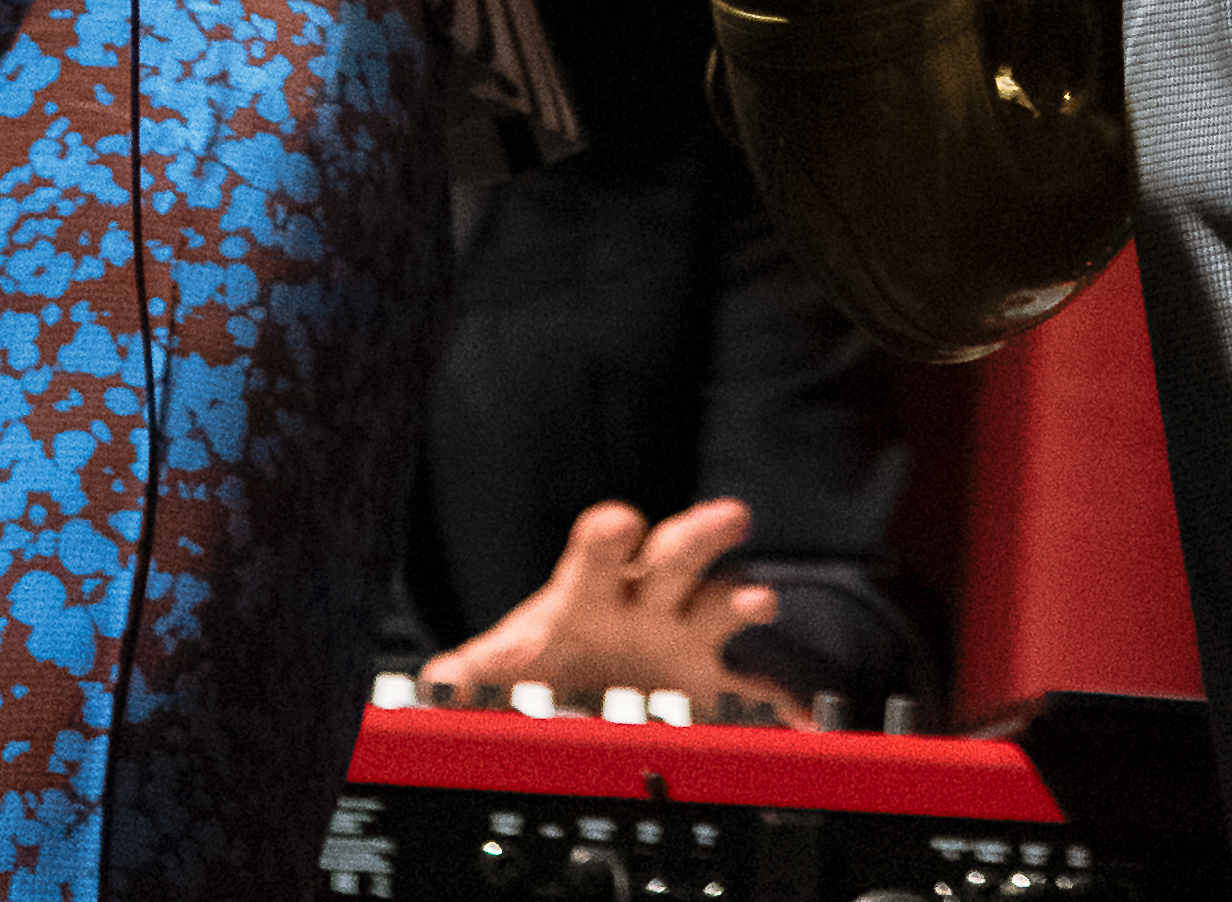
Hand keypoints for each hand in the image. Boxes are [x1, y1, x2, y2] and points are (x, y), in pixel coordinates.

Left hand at [422, 495, 785, 721]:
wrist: (583, 681)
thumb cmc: (547, 658)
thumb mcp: (501, 666)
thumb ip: (470, 673)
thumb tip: (431, 683)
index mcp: (593, 591)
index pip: (599, 550)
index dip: (608, 536)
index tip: (616, 522)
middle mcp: (646, 600)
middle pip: (674, 557)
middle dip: (698, 535)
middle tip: (728, 514)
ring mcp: (683, 636)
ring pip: (719, 604)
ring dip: (742, 601)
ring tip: (760, 601)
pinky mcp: (709, 680)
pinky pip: (752, 689)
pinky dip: (778, 705)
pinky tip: (800, 718)